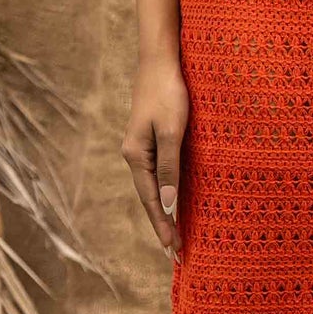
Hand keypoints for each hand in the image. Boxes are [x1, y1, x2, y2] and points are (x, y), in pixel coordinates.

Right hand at [122, 50, 189, 260]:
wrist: (160, 59)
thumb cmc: (168, 92)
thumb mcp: (172, 131)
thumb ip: (170, 168)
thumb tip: (168, 204)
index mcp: (135, 156)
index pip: (152, 201)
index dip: (164, 226)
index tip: (174, 251)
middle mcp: (135, 155)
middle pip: (151, 198)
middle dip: (164, 225)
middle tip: (178, 254)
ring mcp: (142, 147)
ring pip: (155, 187)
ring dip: (166, 211)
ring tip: (176, 235)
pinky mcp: (152, 138)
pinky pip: (160, 173)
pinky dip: (168, 191)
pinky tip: (175, 200)